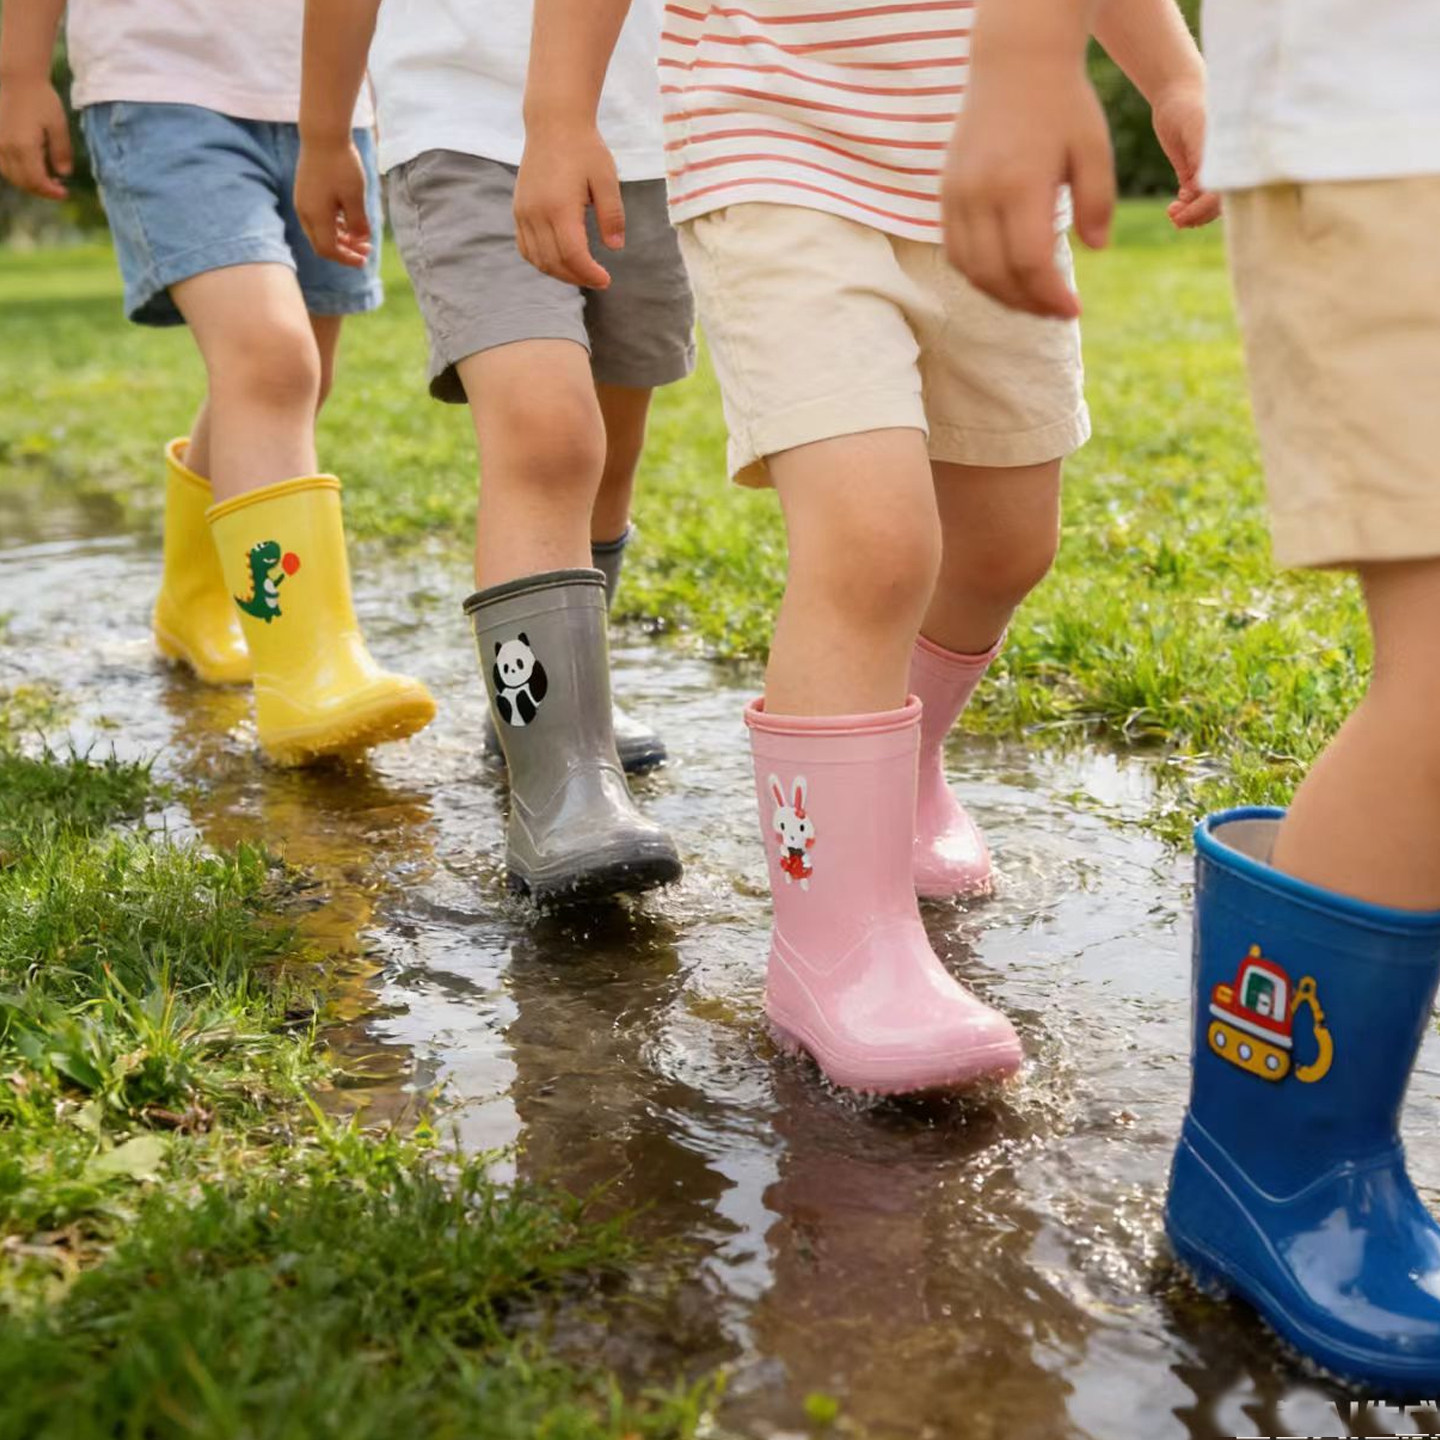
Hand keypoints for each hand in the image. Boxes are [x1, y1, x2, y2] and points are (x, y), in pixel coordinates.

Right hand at [0, 78, 71, 199]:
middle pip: (23, 182)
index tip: (64, 193)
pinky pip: (2, 163)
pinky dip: (16, 171)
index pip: (37, 182)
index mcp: (24, 147)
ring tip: (46, 179)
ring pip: (10, 175)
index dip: (51, 192)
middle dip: (41, 190)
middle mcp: (5, 148)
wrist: (15, 76)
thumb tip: (64, 174)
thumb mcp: (59, 125)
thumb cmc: (40, 98)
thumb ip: (62, 152)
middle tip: (57, 188)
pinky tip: (29, 166)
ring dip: (28, 182)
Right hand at [294, 134, 372, 267]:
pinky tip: (349, 221)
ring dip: (340, 238)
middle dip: (345, 251)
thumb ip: (358, 223)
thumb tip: (361, 241)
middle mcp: (305, 212)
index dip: (347, 259)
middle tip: (366, 250)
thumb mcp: (356, 196)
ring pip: (320, 232)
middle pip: (322, 244)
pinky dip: (333, 225)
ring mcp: (302, 202)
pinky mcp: (304, 192)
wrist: (322, 134)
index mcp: (316, 217)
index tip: (365, 260)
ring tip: (361, 237)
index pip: (329, 250)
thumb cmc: (341, 165)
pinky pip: (317, 218)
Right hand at [515, 121, 623, 288]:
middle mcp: (536, 213)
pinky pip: (526, 247)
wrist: (553, 123)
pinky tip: (561, 260)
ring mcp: (523, 212)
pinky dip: (542, 261)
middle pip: (554, 262)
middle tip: (598, 279)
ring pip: (538, 259)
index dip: (590, 274)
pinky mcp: (518, 209)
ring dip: (560, 273)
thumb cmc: (585, 148)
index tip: (606, 280)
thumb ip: (612, 215)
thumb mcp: (607, 179)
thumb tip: (615, 247)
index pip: (573, 255)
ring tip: (581, 272)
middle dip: (578, 277)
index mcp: (559, 207)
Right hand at [943, 59, 1114, 319]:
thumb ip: (1098, 201)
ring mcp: (958, 195)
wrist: (1015, 63)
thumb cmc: (1063, 104)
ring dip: (1001, 295)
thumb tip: (1096, 249)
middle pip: (996, 275)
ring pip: (971, 270)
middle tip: (1055, 312)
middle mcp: (981, 193)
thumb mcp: (1094, 149)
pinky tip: (1005, 277)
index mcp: (1020, 183)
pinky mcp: (946, 194)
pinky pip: (956, 251)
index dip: (1050, 296)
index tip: (1073, 309)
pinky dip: (979, 274)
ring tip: (1032, 300)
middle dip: (1027, 304)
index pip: (1029, 262)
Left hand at [1152, 79, 1219, 228]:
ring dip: (1190, 213)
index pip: (1225, 192)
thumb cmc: (1188, 107)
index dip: (1206, 209)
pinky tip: (1175, 205)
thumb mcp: (1193, 129)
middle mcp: (1225, 164)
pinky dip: (1186, 207)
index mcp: (1231, 154)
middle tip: (1174, 219)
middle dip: (1197, 215)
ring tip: (1171, 212)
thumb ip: (1199, 156)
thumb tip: (1199, 191)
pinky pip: (1196, 197)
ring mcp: (1212, 169)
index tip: (1184, 216)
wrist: (1176, 95)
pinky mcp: (1197, 172)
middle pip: (1218, 202)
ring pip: (1206, 203)